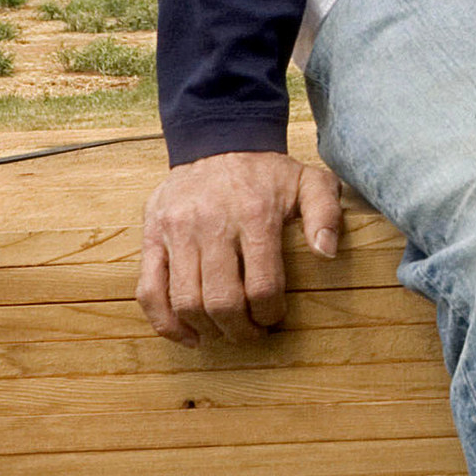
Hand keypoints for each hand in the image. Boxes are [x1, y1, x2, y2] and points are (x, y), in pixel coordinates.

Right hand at [136, 150, 342, 345]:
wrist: (219, 141)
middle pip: (221, 300)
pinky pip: (148, 291)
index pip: (263, 285)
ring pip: (185, 301)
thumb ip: (325, 214)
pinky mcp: (152, 236)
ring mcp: (177, 232)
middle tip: (251, 335)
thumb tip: (327, 254)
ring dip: (206, 329)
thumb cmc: (268, 172)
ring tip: (224, 333)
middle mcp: (212, 224)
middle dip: (239, 329)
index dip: (270, 313)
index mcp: (255, 214)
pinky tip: (188, 334)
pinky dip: (165, 322)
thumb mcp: (310, 181)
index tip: (275, 319)